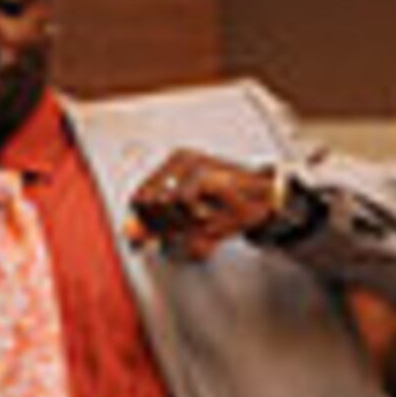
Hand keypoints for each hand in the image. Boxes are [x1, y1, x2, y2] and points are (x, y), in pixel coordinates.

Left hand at [125, 149, 282, 258]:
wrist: (265, 201)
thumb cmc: (229, 209)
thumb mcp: (186, 225)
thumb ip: (157, 229)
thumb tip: (130, 236)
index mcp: (170, 169)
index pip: (138, 201)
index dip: (149, 224)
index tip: (171, 231)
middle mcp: (177, 160)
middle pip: (146, 203)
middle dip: (167, 224)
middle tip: (192, 225)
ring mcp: (191, 162)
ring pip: (163, 203)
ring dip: (184, 221)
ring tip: (204, 218)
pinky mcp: (205, 170)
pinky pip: (183, 200)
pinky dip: (197, 215)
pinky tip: (212, 214)